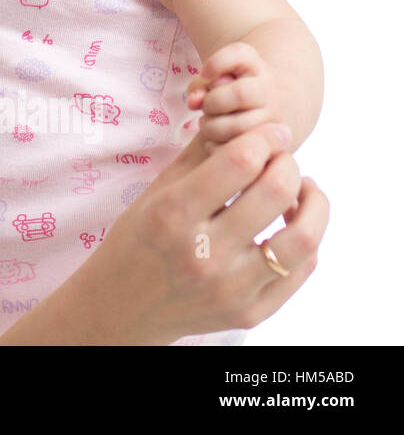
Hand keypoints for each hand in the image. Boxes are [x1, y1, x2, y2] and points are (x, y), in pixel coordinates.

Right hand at [73, 123, 326, 343]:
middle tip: (283, 160)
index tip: (274, 132)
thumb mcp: (156, 191)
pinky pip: (299, 271)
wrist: (123, 305)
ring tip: (304, 190)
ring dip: (313, 204)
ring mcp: (230, 288)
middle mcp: (203, 252)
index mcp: (173, 214)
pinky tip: (290, 225)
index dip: (266, 138)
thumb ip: (199, 155)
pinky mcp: (249, 313)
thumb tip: (246, 122)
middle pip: (275, 191)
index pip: (240, 161)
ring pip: (302, 238)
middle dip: (289, 164)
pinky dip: (305, 240)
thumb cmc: (138, 239)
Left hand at [187, 42, 279, 151]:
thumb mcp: (218, 78)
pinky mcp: (273, 145)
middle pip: (240, 94)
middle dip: (213, 103)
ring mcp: (275, 118)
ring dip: (213, 127)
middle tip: (208, 107)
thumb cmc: (234, 89)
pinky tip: (216, 142)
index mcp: (256, 66)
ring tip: (210, 124)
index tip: (206, 74)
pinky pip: (240, 151)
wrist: (276, 106)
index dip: (217, 63)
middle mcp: (271, 91)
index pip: (240, 54)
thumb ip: (200, 85)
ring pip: (240, 127)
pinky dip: (219, 148)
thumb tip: (193, 103)